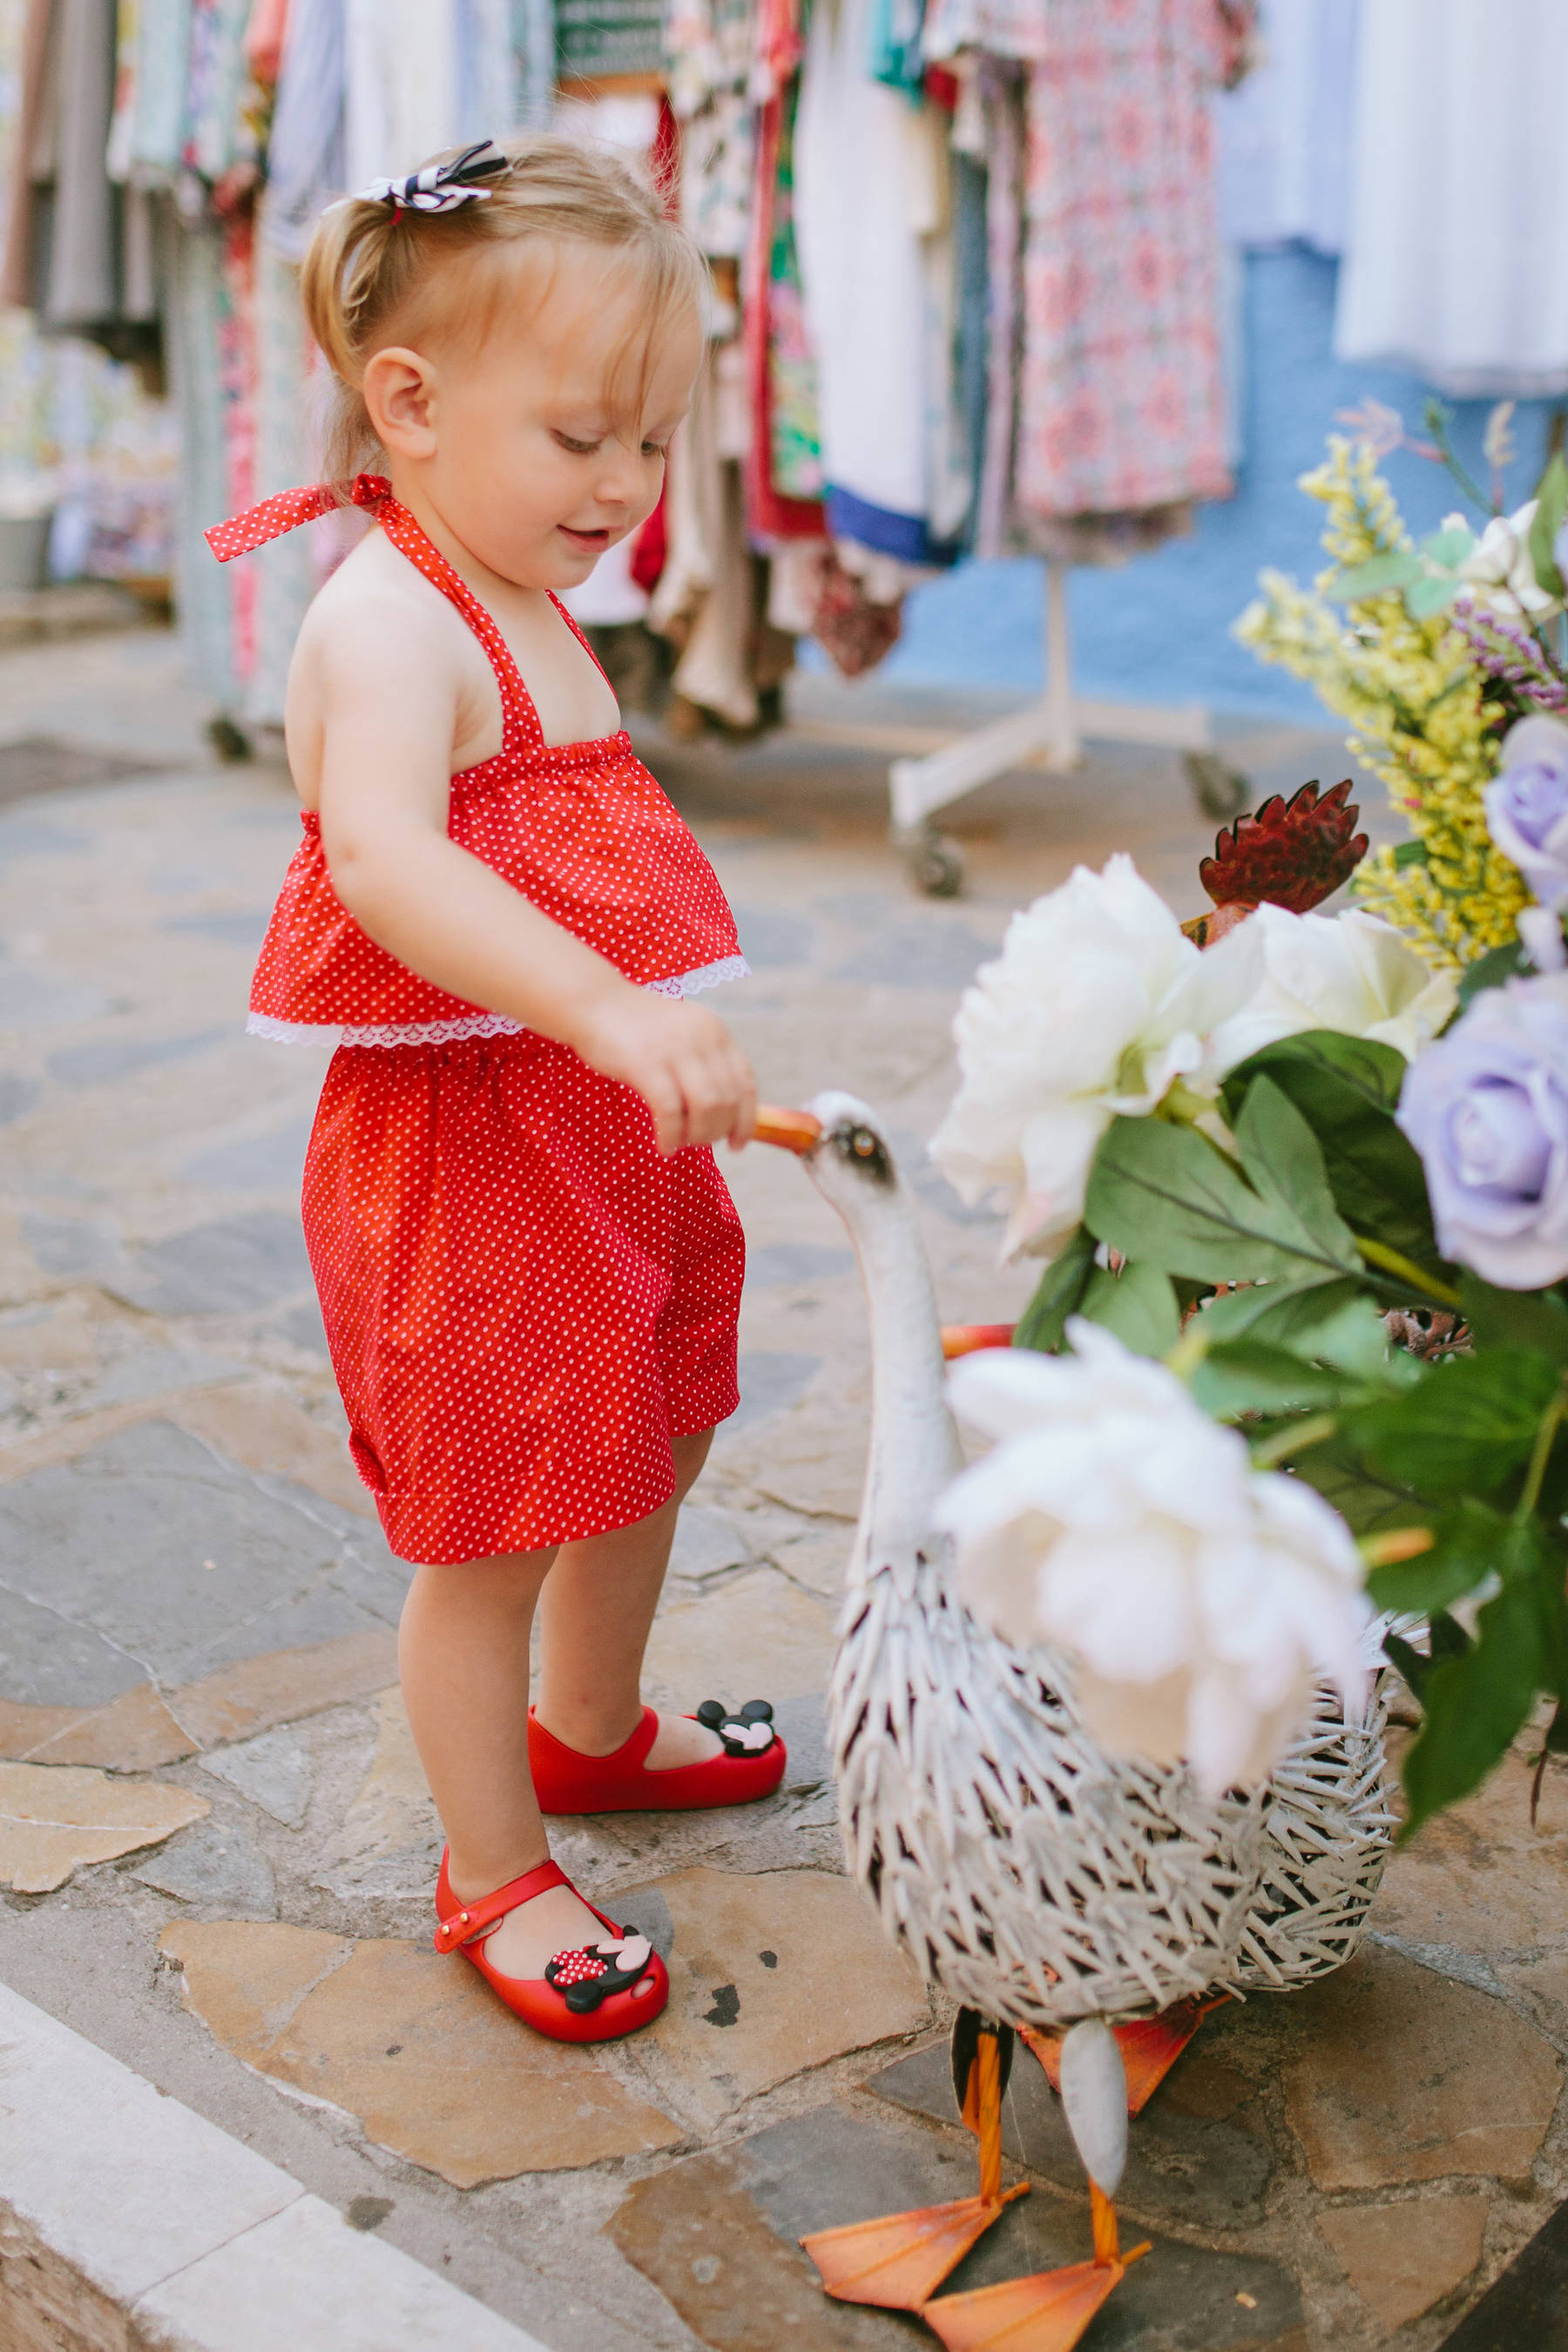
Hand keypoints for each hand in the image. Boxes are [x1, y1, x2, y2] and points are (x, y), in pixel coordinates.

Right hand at [572, 985, 756, 1152]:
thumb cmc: (636, 1028)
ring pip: (706, 1107)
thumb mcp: (682, 1036)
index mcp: (716, 1032)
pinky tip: (664, 1146)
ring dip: (698, 1135)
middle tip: (698, 1142)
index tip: (737, 1145)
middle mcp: (702, 1038)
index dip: (746, 1120)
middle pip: (728, 1100)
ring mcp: (675, 1049)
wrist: (594, 1002)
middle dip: (717, 1131)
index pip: (745, 1084)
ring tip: (681, 1143)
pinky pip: (670, 1111)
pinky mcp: (646, 1063)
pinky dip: (672, 1135)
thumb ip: (704, 1064)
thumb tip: (723, 1114)